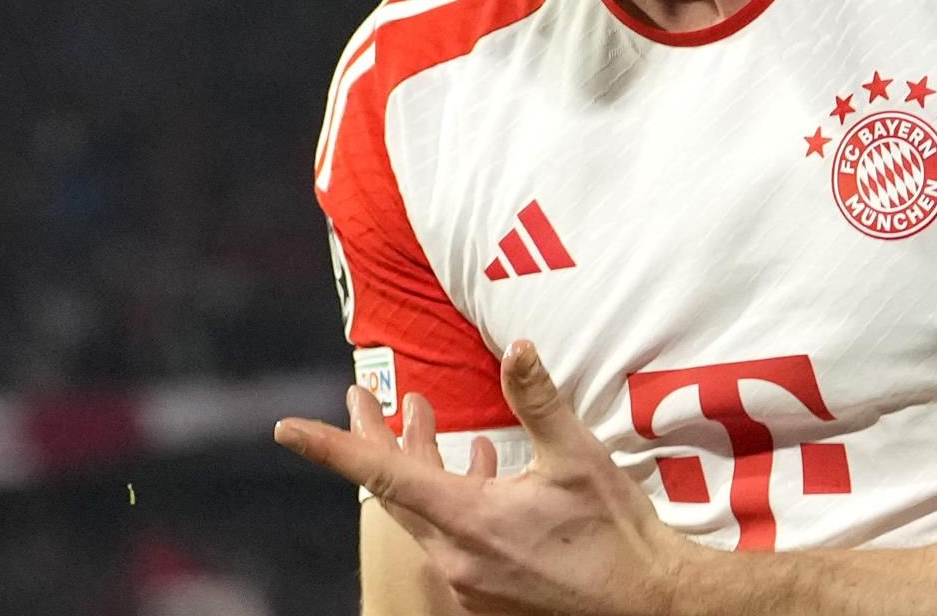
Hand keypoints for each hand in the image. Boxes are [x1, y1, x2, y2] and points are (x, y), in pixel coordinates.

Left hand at [275, 340, 712, 614]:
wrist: (649, 606)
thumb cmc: (617, 535)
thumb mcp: (578, 459)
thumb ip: (539, 401)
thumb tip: (517, 347)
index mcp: (469, 521)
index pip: (382, 474)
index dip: (332, 448)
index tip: (287, 429)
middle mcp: (456, 557)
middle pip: (395, 491)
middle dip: (376, 437)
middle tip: (361, 395)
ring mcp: (469, 583)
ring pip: (424, 513)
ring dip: (418, 463)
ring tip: (418, 416)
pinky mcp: (488, 596)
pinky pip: (450, 538)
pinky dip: (450, 496)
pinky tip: (478, 466)